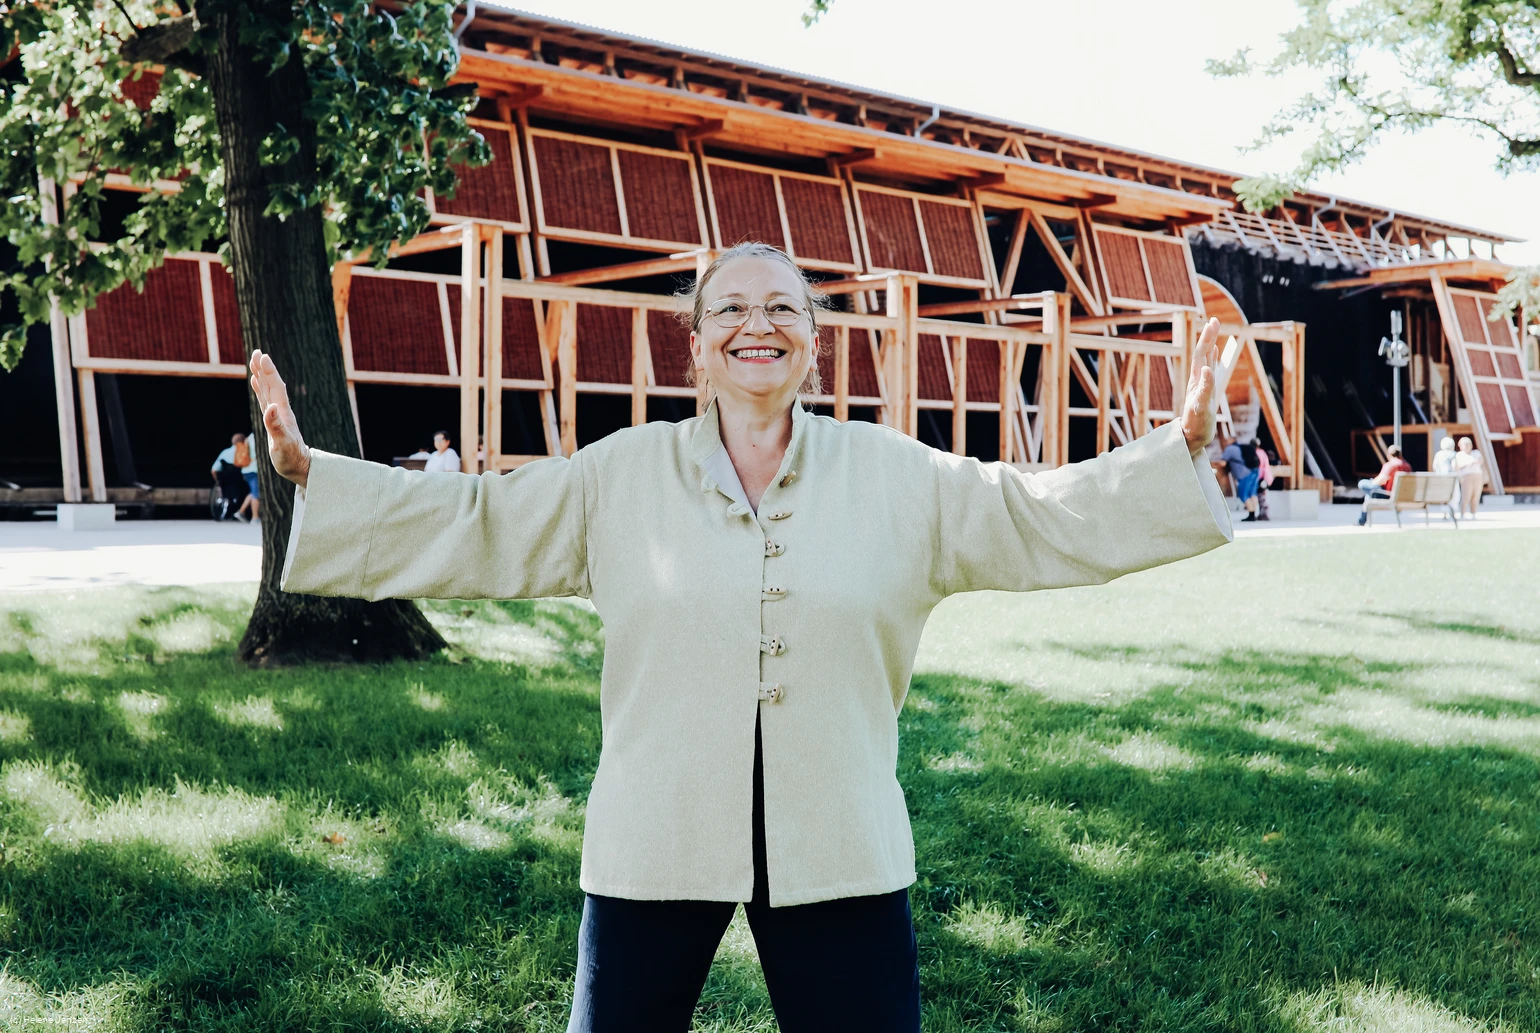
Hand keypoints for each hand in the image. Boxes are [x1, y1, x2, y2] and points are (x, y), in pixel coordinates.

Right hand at [249, 350, 311, 487]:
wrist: (299, 467)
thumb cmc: (291, 458)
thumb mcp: (282, 443)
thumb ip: (275, 426)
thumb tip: (269, 408)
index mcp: (282, 413)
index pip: (276, 388)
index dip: (269, 372)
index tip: (262, 356)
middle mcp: (280, 411)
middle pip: (271, 385)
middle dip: (264, 368)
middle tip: (256, 352)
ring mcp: (276, 415)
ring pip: (267, 390)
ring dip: (261, 375)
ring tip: (254, 361)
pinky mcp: (272, 421)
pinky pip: (264, 400)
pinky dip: (259, 389)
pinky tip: (255, 382)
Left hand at [1181, 318, 1219, 454]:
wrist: (1192, 438)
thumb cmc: (1196, 425)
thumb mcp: (1200, 407)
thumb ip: (1204, 388)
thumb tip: (1207, 369)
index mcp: (1196, 380)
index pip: (1201, 354)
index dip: (1207, 338)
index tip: (1212, 322)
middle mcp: (1198, 380)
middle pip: (1203, 354)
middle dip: (1209, 337)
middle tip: (1215, 320)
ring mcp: (1202, 385)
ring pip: (1206, 360)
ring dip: (1210, 345)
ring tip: (1214, 329)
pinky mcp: (1205, 391)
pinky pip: (1209, 371)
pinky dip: (1212, 359)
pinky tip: (1214, 352)